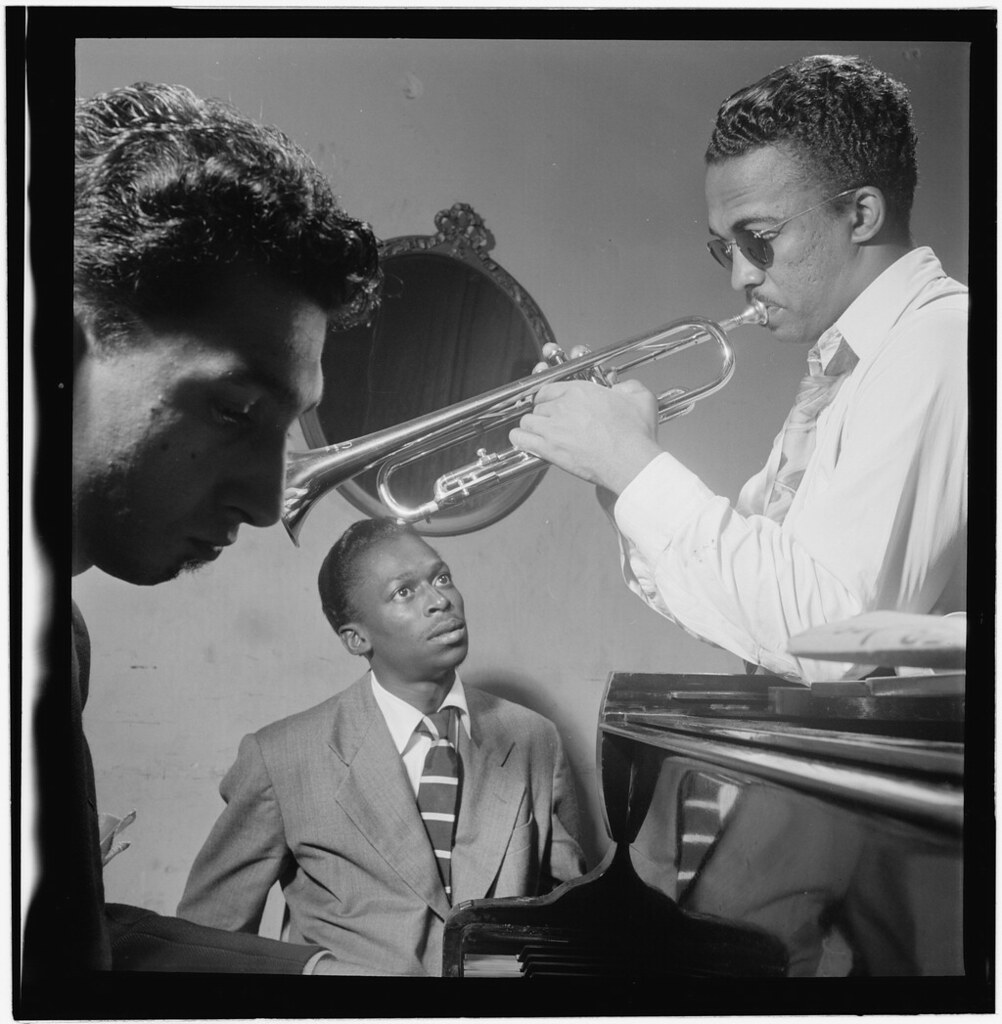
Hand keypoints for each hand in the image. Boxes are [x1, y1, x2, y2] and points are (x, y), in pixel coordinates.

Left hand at [509, 376, 662, 493]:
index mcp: (580, 391)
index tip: (552, 402)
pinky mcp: (549, 449)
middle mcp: (563, 406)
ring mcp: (553, 428)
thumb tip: (620, 387)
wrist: (630, 462)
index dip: (549, 396)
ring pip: (527, 420)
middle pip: (539, 405)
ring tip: (538, 431)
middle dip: (543, 413)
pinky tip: (523, 440)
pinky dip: (520, 439)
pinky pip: (521, 439)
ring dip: (531, 425)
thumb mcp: (640, 399)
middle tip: (550, 421)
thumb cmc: (635, 435)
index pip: (550, 388)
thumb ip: (628, 387)